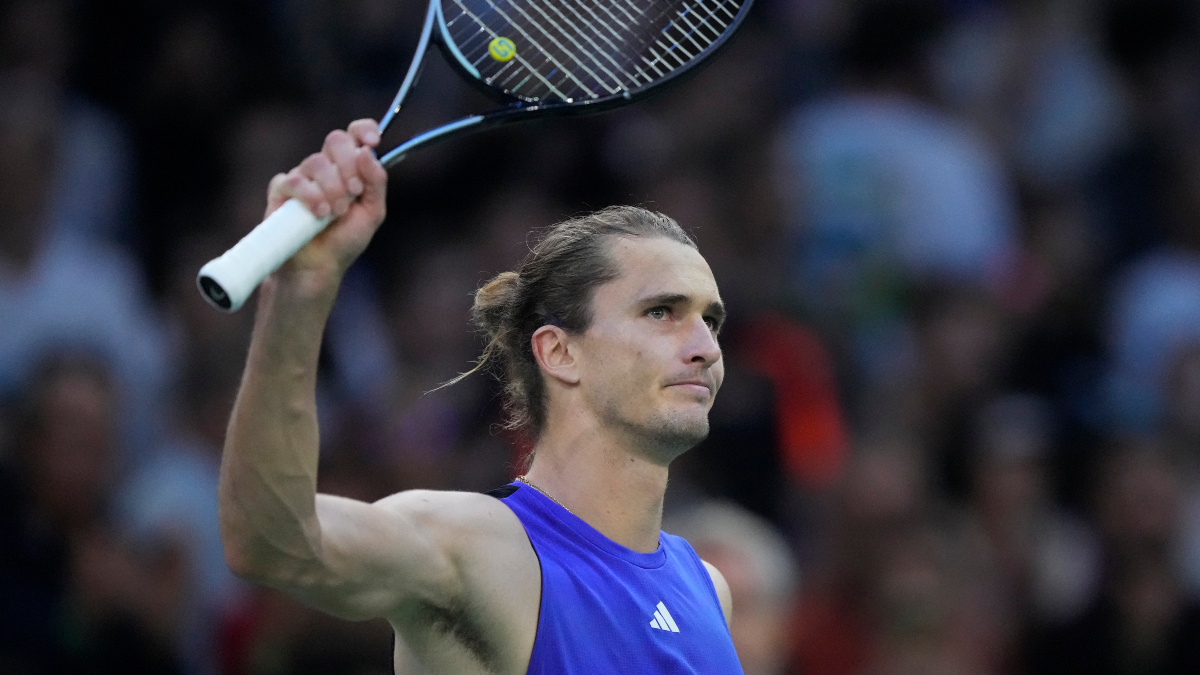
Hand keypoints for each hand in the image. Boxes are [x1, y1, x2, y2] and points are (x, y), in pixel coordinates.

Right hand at [265, 119, 387, 286]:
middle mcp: (325, 168)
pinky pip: (294, 180)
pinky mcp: (281, 191)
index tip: (373, 142)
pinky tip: (319, 214)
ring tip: (335, 212)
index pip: (355, 134)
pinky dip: (310, 196)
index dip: (364, 130)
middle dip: (348, 165)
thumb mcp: (372, 213)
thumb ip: (376, 182)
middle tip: (354, 191)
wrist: (319, 268)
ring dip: (332, 188)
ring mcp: (302, 177)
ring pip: (316, 162)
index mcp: (349, 168)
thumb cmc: (344, 241)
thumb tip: (368, 151)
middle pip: (335, 140)